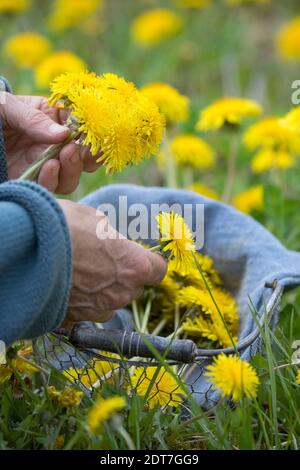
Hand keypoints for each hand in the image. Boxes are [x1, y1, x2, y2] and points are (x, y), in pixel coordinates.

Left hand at [0, 92, 99, 193]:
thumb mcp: (6, 107)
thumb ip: (34, 119)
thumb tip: (64, 134)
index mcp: (50, 119)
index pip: (81, 127)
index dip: (92, 134)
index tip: (94, 137)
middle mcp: (51, 145)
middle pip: (82, 156)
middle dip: (85, 157)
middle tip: (75, 151)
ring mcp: (41, 165)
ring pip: (70, 177)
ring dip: (71, 171)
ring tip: (57, 161)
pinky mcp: (30, 182)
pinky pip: (50, 189)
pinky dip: (52, 183)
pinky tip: (47, 171)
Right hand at [58, 200, 166, 325]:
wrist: (26, 250)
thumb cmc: (65, 226)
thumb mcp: (95, 219)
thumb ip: (111, 236)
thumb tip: (111, 239)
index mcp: (134, 265)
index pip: (158, 270)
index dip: (150, 263)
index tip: (142, 257)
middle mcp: (121, 292)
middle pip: (134, 287)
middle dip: (125, 276)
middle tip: (104, 261)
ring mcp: (98, 309)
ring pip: (111, 303)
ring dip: (104, 292)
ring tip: (82, 274)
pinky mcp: (75, 319)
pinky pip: (86, 313)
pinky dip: (81, 302)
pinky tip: (67, 286)